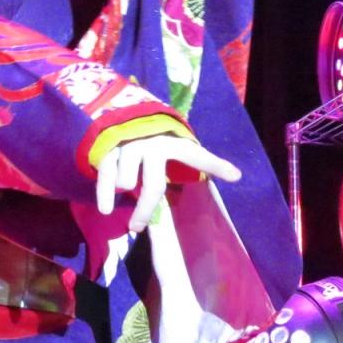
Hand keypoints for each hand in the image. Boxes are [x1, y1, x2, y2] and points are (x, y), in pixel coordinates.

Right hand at [95, 134, 241, 233]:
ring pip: (126, 181)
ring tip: (126, 195)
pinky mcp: (109, 147)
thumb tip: (237, 175)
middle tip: (138, 228)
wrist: (125, 114)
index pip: (196, 155)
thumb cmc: (157, 138)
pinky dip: (104, 194)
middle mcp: (152, 143)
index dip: (215, 165)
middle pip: (153, 186)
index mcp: (174, 143)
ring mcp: (129, 145)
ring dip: (125, 192)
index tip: (235, 176)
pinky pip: (105, 174)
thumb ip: (202, 161)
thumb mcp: (178, 145)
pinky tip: (106, 209)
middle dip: (146, 210)